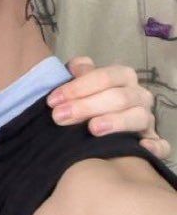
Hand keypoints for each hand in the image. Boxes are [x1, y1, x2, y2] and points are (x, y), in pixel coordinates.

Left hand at [47, 56, 170, 159]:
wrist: (99, 124)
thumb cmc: (88, 99)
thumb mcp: (81, 83)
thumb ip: (80, 73)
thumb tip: (76, 67)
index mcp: (123, 76)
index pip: (103, 77)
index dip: (77, 87)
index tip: (53, 100)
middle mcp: (139, 95)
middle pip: (118, 97)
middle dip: (86, 106)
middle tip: (60, 117)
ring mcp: (148, 119)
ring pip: (138, 117)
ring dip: (114, 122)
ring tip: (92, 129)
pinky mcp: (154, 141)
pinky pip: (162, 144)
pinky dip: (154, 146)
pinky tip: (140, 147)